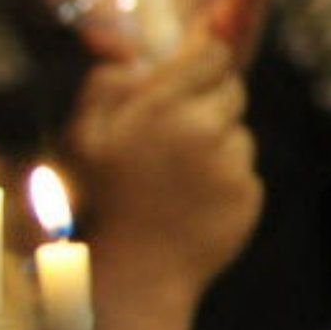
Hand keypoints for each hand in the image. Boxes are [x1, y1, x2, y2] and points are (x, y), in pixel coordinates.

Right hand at [63, 34, 261, 329]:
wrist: (133, 274)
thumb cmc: (99, 202)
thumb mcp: (82, 138)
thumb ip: (105, 88)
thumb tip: (135, 58)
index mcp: (158, 107)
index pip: (212, 55)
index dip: (206, 60)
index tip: (196, 72)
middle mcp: (200, 129)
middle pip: (232, 90)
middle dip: (209, 103)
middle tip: (177, 134)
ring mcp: (229, 163)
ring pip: (238, 132)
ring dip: (217, 144)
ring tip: (178, 177)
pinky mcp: (248, 193)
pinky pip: (243, 170)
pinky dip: (225, 180)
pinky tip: (192, 201)